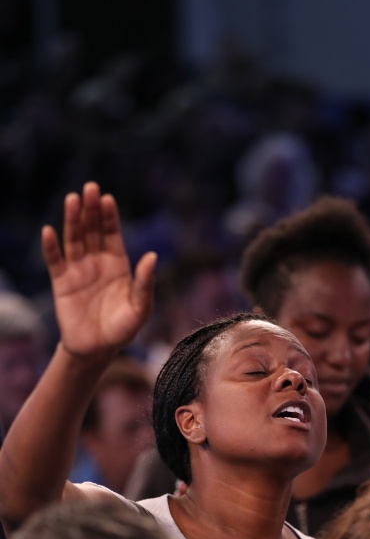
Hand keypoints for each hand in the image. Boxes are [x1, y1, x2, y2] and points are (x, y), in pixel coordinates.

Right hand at [41, 182, 155, 357]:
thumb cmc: (123, 328)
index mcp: (118, 264)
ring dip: (72, 220)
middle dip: (91, 210)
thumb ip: (145, 283)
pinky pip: (55, 261)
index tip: (107, 199)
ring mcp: (78, 270)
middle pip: (92, 230)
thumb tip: (152, 256)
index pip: (112, 234)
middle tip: (89, 188)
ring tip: (72, 199)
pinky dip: (51, 247)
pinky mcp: (61, 283)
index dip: (109, 217)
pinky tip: (49, 231)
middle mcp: (97, 262)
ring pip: (74, 239)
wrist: (98, 350)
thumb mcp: (141, 308)